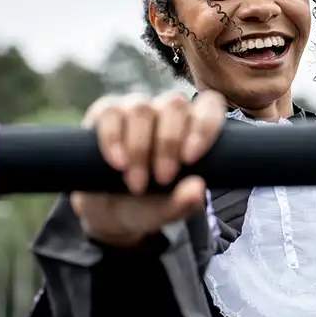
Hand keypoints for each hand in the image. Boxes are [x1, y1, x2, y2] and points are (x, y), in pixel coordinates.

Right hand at [69, 91, 226, 246]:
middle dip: (169, 142)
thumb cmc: (145, 205)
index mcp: (191, 128)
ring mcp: (134, 109)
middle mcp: (165, 112)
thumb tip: (197, 188)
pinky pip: (111, 113)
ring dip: (140, 147)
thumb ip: (183, 203)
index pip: (209, 106)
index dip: (204, 126)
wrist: (106, 212)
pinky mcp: (105, 112)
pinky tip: (117, 163)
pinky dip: (114, 139)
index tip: (190, 159)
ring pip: (142, 108)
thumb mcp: (164, 211)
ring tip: (136, 183)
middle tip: (163, 178)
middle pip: (175, 105)